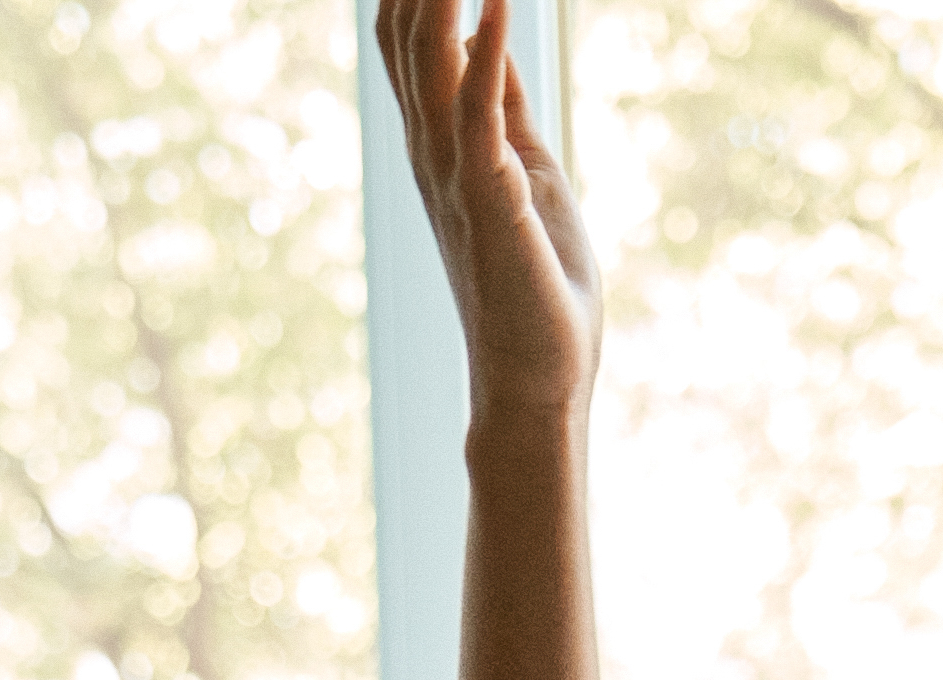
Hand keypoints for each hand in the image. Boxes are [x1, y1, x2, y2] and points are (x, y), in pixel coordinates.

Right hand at [383, 0, 597, 423]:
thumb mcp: (524, 172)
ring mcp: (454, 176)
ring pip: (431, 60)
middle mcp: (432, 151)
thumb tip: (496, 42)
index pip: (406, 35)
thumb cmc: (536, 283)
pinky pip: (481, 113)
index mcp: (438, 142)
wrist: (537, 382)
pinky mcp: (492, 202)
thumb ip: (503, 107)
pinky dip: (488, 50)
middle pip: (405, 32)